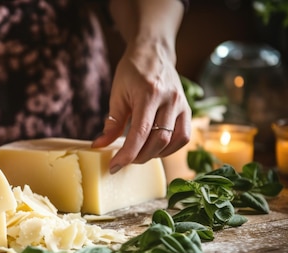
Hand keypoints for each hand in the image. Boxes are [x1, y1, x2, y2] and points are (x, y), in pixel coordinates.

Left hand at [92, 43, 190, 173]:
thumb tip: (100, 146)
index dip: (127, 154)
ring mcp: (182, 104)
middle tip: (124, 160)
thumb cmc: (132, 71)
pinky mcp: (188, 109)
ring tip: (138, 155)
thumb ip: (111, 123)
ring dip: (155, 154)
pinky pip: (183, 136)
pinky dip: (169, 148)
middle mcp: (170, 99)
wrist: (153, 52)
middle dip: (140, 156)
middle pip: (159, 139)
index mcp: (149, 94)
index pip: (140, 132)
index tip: (114, 166)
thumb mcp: (117, 94)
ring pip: (174, 141)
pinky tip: (155, 149)